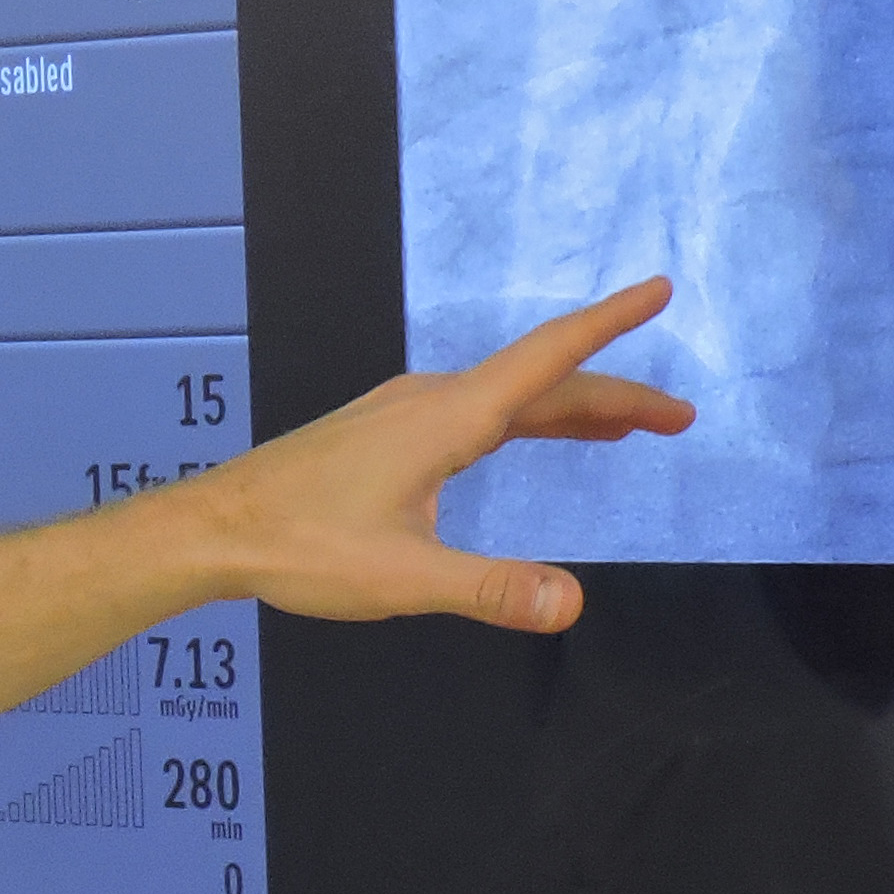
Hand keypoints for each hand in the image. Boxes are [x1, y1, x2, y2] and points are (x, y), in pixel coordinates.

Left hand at [155, 277, 693, 632]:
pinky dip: (524, 417)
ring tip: (630, 425)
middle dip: (614, 394)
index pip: (546, 359)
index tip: (656, 289)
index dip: (608, 324)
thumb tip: (571, 604)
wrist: (213, 531)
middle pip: (540, 384)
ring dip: (571, 406)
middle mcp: (428, 402)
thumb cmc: (299, 547)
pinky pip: (475, 411)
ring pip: (507, 398)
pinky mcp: (383, 433)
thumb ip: (489, 590)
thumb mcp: (403, 580)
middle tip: (680, 417)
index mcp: (446, 419)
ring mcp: (402, 413)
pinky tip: (531, 433)